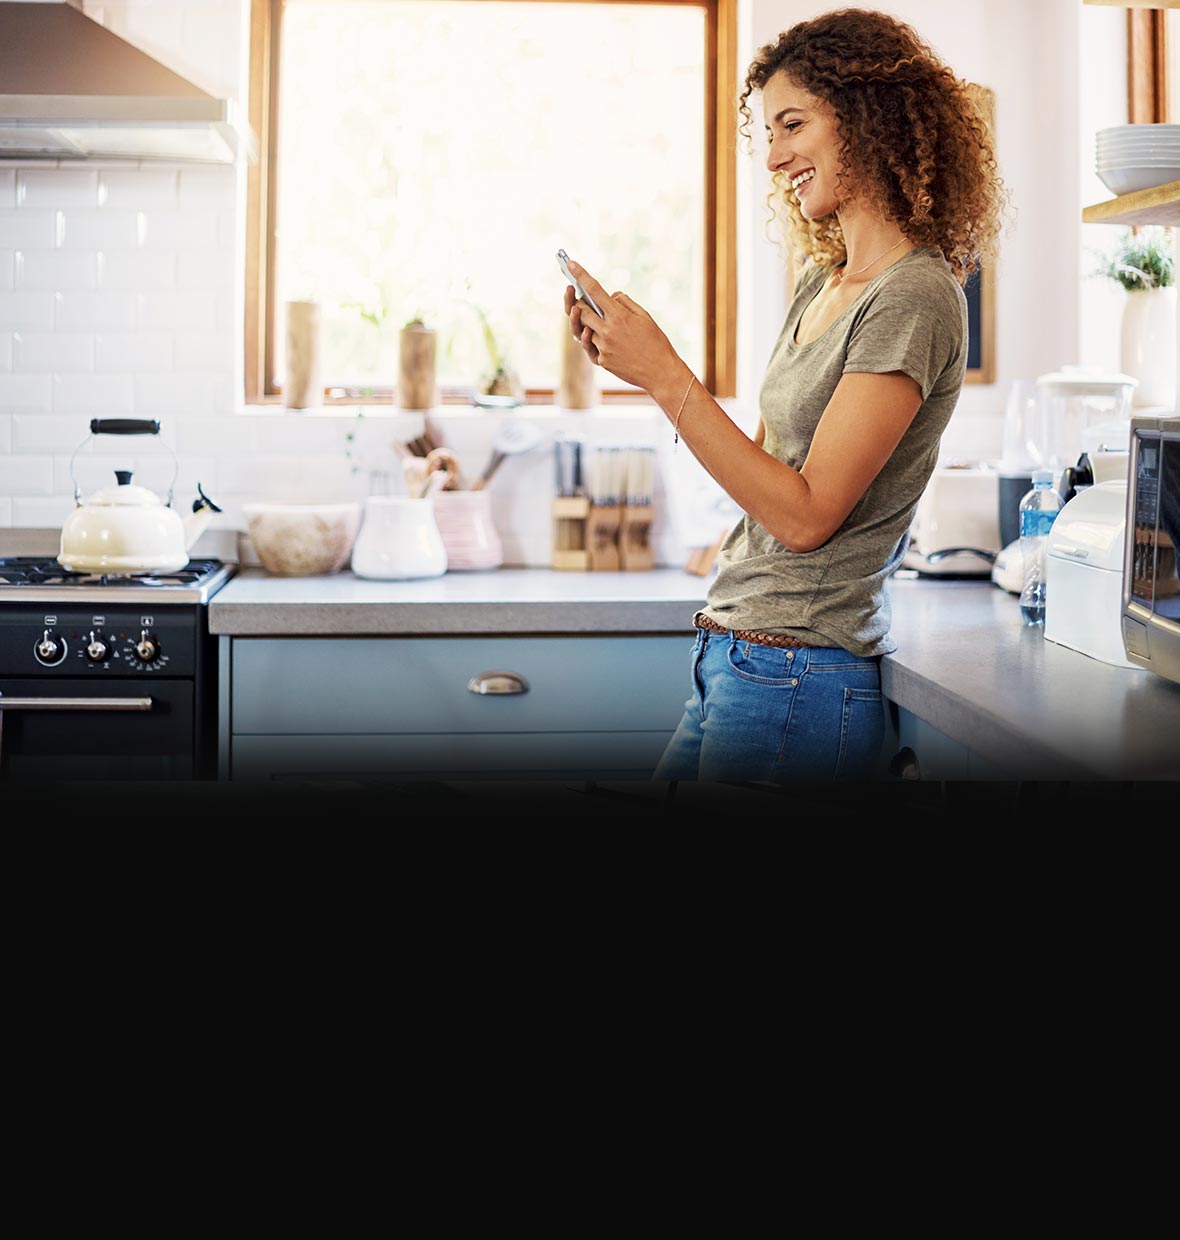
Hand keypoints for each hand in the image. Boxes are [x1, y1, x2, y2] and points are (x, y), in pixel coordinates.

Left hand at [562, 258, 680, 392]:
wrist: (661, 372)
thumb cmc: (656, 342)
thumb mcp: (644, 316)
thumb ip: (625, 303)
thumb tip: (609, 296)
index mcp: (619, 316)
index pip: (594, 290)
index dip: (581, 275)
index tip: (570, 263)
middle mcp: (608, 331)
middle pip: (582, 311)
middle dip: (579, 304)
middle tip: (580, 300)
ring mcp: (603, 348)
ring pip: (585, 331)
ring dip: (588, 325)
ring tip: (599, 324)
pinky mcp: (602, 362)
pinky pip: (591, 348)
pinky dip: (595, 342)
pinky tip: (605, 341)